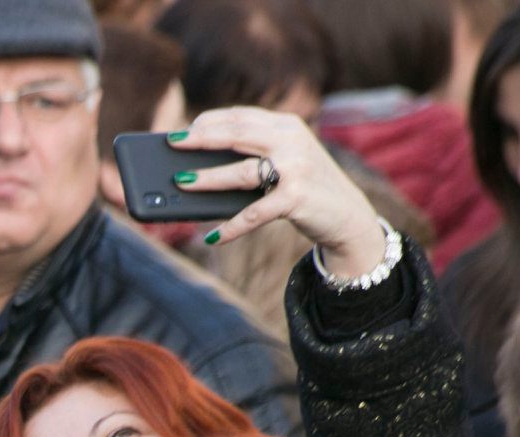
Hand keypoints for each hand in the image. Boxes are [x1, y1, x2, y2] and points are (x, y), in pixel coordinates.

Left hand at [171, 107, 385, 276]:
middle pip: (236, 136)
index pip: (241, 116)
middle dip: (200, 139)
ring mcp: (295, 169)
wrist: (348, 214)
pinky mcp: (296, 198)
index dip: (208, 121)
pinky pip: (254, 213)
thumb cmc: (305, 186)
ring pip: (240, 172)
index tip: (182, 129)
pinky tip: (212, 236)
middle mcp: (292, 141)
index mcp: (287, 126)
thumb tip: (199, 168)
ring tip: (180, 182)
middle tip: (172, 143)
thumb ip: (254, 154)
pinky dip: (232, 226)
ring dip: (207, 178)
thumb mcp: (285, 160)